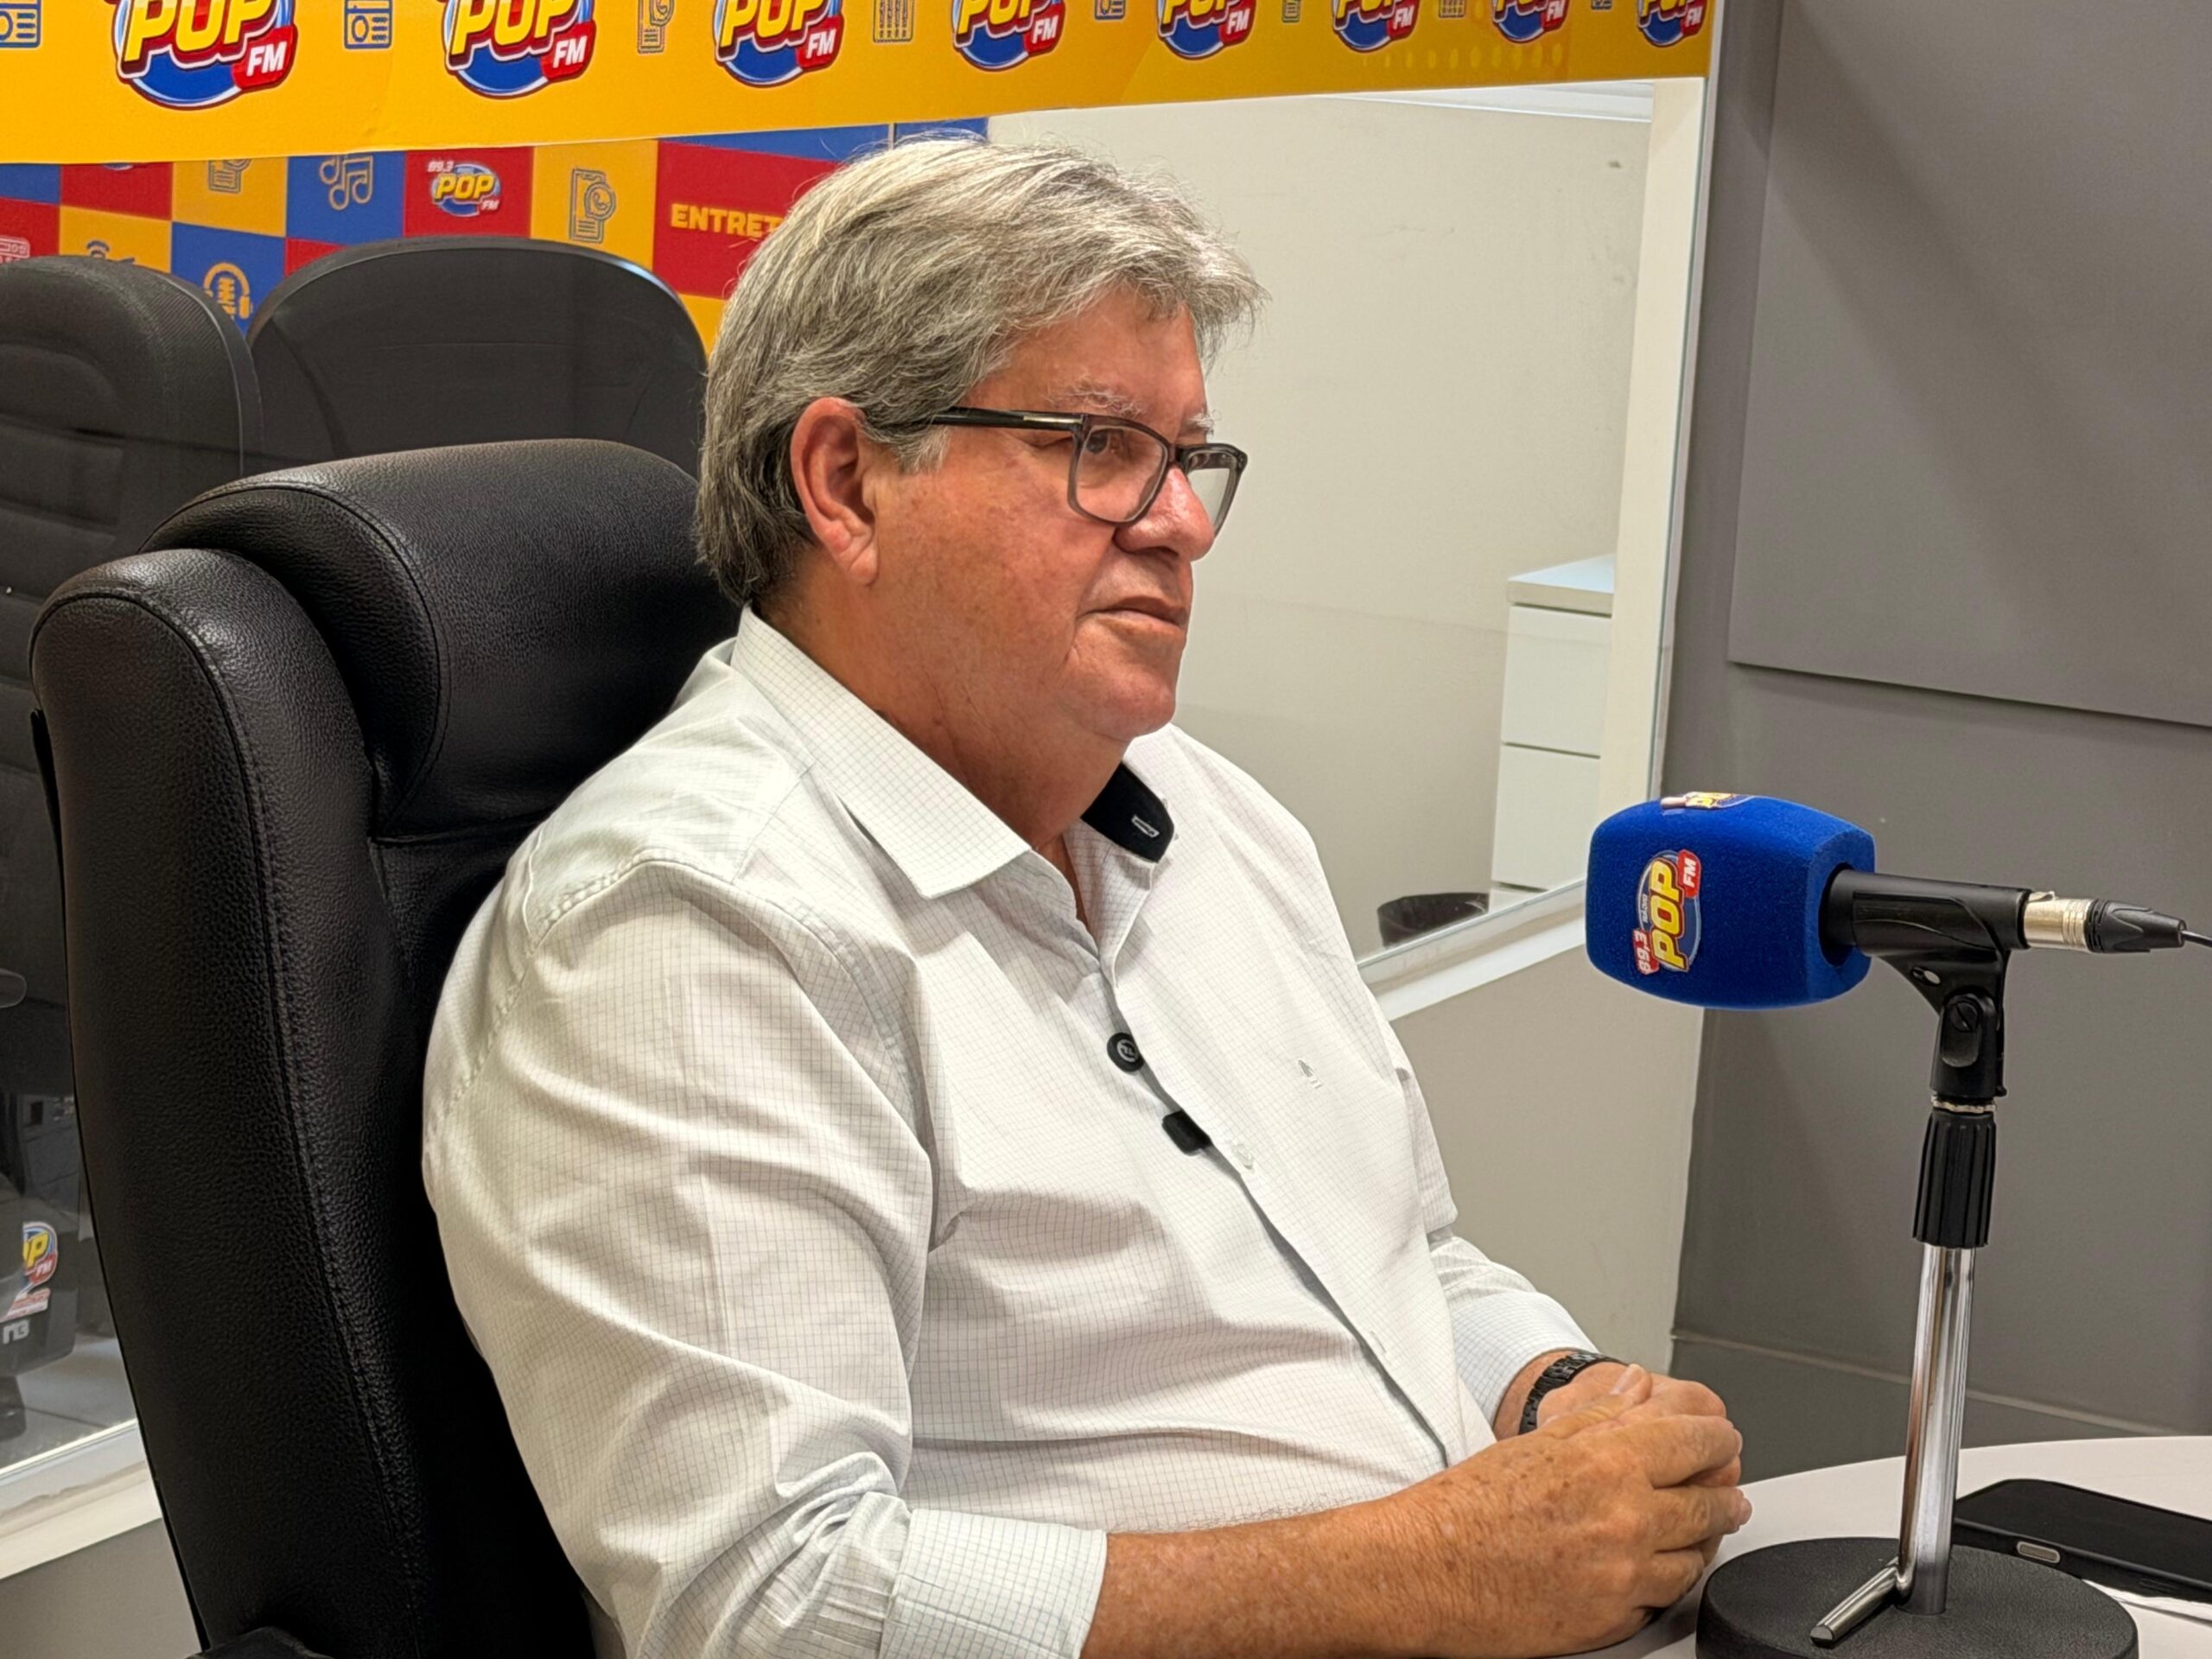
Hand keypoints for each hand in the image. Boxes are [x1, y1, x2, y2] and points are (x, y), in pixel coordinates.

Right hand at [1381, 1367, 1750, 1657]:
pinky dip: (1666, 1581)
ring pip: (1695, 1559)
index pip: (1696, 1443)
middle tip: (1728, 1491)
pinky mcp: (1613, 1620)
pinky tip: (1656, 1568)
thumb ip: (1598, 1413)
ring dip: (1703, 1541)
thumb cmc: (1466, 1506)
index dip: (1718, 1439)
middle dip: (1725, 1495)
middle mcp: (1626, 1518)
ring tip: (1699, 1532)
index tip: (1723, 1440)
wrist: (1426, 1571)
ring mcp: (1623, 1574)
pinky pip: (1662, 1600)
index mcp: (1608, 1462)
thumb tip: (1637, 1388)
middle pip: (1709, 1505)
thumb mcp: (1535, 1441)